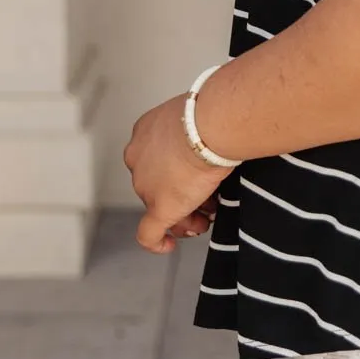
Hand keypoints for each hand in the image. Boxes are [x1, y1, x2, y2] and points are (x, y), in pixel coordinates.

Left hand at [123, 94, 229, 253]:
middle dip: (182, 196)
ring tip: (204, 218)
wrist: (212, 125)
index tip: (193, 178)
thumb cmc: (213, 113)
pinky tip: (168, 246)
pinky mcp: (158, 207)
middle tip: (205, 203)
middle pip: (157, 185)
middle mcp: (139, 158)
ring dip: (181, 217)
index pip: (156, 160)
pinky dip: (157, 242)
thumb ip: (199, 130)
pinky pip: (148, 233)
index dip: (174, 173)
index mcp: (146, 132)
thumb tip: (220, 134)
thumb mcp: (199, 115)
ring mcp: (146, 184)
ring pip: (158, 207)